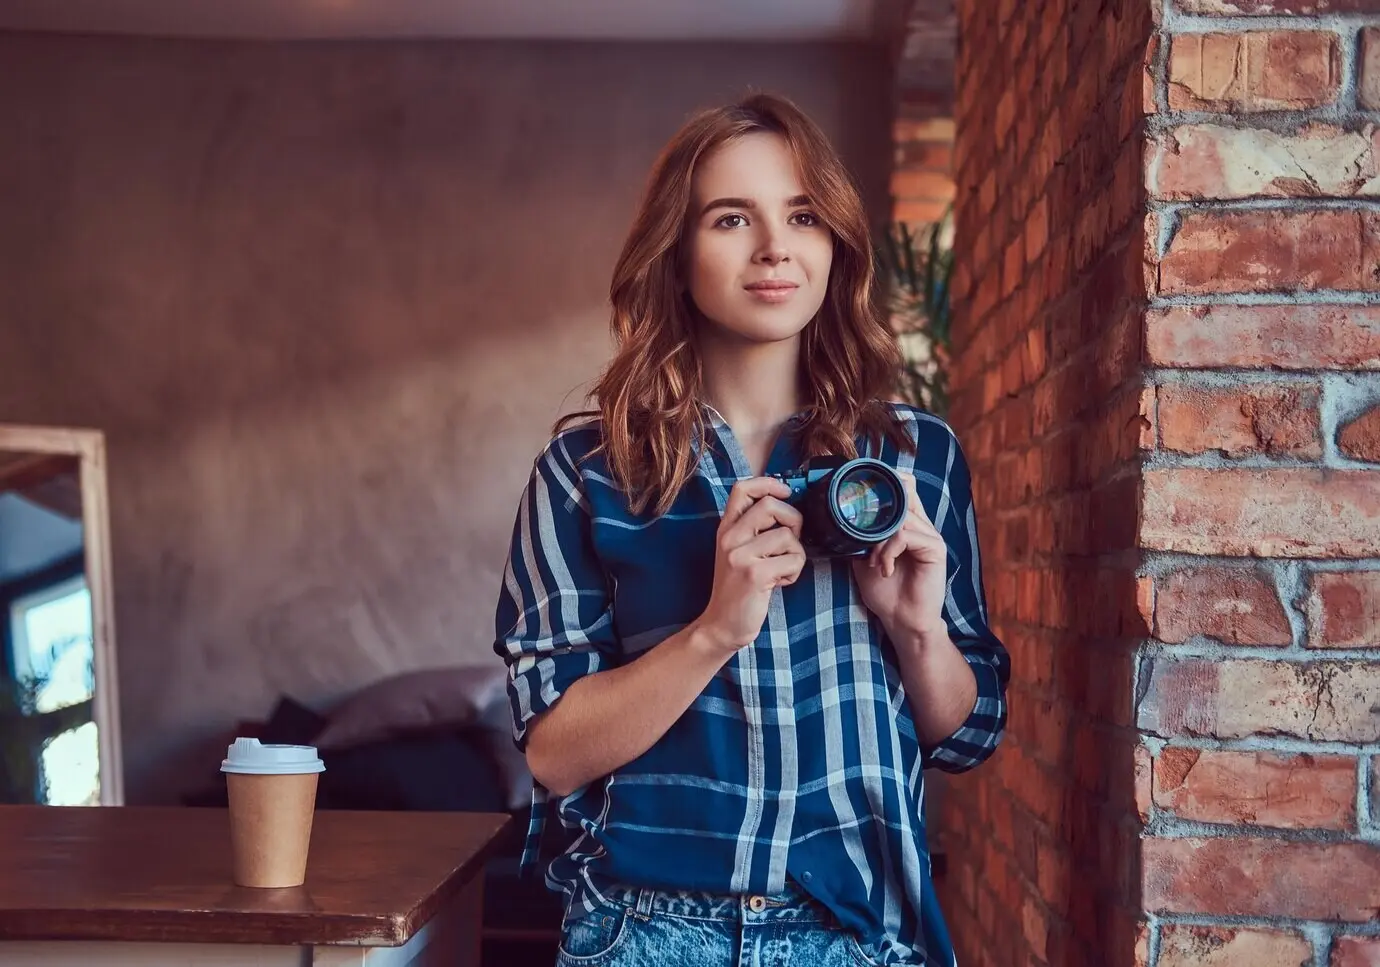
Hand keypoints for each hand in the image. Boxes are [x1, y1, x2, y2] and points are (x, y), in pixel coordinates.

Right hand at [694, 477, 805, 654]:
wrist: (721, 624)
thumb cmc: (737, 589)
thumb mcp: (738, 552)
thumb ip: (755, 529)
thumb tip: (788, 507)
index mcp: (726, 529)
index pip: (742, 489)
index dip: (769, 483)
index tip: (786, 492)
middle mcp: (730, 538)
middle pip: (770, 505)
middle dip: (793, 520)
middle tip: (791, 541)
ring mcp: (740, 555)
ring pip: (787, 535)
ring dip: (795, 554)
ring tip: (781, 570)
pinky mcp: (755, 574)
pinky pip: (793, 559)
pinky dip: (794, 572)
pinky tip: (780, 582)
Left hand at [852, 472, 949, 646]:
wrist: (902, 621)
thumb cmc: (885, 592)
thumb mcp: (865, 557)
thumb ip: (861, 535)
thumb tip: (842, 516)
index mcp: (908, 524)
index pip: (903, 487)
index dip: (885, 483)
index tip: (860, 495)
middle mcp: (923, 525)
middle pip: (904, 492)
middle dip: (877, 510)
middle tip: (863, 537)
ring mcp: (931, 535)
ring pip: (900, 516)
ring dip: (879, 539)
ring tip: (874, 562)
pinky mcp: (935, 549)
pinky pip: (906, 535)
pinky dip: (888, 551)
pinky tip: (885, 569)